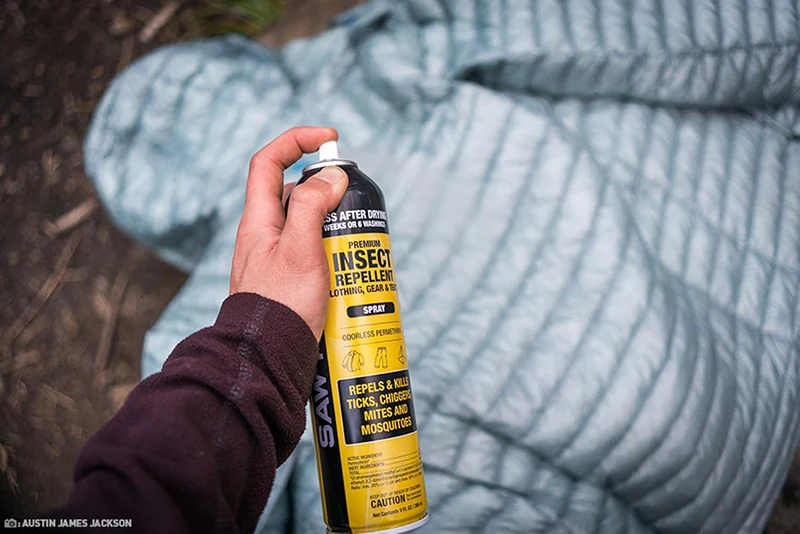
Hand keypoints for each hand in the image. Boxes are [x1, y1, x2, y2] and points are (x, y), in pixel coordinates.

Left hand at [230, 127, 348, 339]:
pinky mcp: (289, 279)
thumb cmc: (281, 306)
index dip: (297, 141)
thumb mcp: (301, 250)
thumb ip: (313, 207)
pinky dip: (333, 253)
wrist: (266, 358)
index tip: (330, 141)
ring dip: (335, 228)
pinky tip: (349, 271)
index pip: (269, 162)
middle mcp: (264, 234)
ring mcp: (276, 257)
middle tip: (353, 209)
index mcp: (258, 220)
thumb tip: (331, 175)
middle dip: (329, 194)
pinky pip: (314, 253)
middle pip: (297, 193)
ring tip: (355, 247)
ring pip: (309, 225)